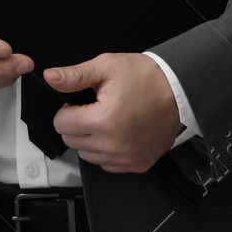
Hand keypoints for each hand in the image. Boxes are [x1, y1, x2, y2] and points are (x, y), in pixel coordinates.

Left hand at [47, 53, 182, 172]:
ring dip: (90, 139)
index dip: (66, 110)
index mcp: (103, 120)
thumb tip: (52, 77)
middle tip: (94, 108)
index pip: (61, 124)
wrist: (179, 91)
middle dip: (76, 124)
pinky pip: (107, 164)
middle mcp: (113, 145)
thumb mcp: (107, 66)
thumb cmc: (147, 78)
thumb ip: (75, 75)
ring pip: (87, 155)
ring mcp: (126, 158)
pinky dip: (106, 151)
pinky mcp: (137, 165)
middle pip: (72, 141)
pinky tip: (117, 133)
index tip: (78, 103)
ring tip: (106, 119)